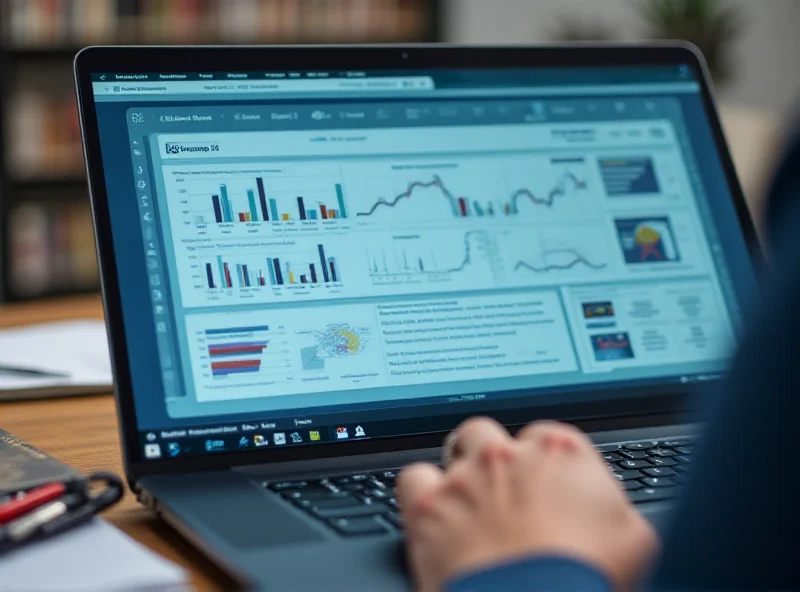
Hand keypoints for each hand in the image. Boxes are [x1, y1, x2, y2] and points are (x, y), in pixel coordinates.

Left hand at [397, 418, 657, 591]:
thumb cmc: (588, 577)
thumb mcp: (634, 540)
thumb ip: (614, 508)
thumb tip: (611, 512)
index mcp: (561, 452)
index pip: (546, 436)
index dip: (542, 463)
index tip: (543, 483)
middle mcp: (509, 455)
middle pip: (492, 434)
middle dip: (493, 456)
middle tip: (500, 491)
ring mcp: (465, 477)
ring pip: (454, 448)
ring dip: (459, 469)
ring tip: (466, 500)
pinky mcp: (429, 506)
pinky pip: (413, 478)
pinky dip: (420, 492)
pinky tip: (432, 511)